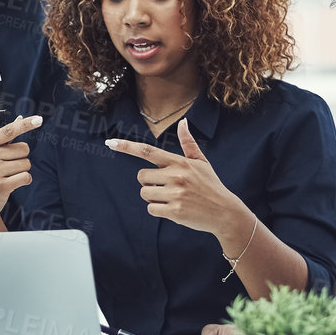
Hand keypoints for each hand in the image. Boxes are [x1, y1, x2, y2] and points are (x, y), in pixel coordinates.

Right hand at [0, 115, 40, 229]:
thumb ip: (3, 138)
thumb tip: (19, 119)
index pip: (9, 130)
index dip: (25, 124)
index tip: (39, 119)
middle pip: (24, 149)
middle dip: (20, 158)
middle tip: (5, 167)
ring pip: (26, 163)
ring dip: (22, 170)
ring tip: (6, 176)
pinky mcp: (1, 185)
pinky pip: (26, 177)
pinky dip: (24, 180)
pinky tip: (11, 184)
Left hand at [108, 120, 249, 239]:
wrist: (225, 212)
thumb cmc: (211, 186)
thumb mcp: (201, 162)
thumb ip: (188, 143)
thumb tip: (183, 122)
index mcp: (180, 162)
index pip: (148, 151)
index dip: (127, 147)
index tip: (110, 143)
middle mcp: (176, 176)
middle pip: (141, 177)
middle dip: (149, 183)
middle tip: (168, 187)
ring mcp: (175, 194)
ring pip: (145, 194)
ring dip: (154, 198)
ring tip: (172, 198)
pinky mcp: (175, 211)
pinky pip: (151, 209)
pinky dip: (158, 210)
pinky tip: (174, 209)